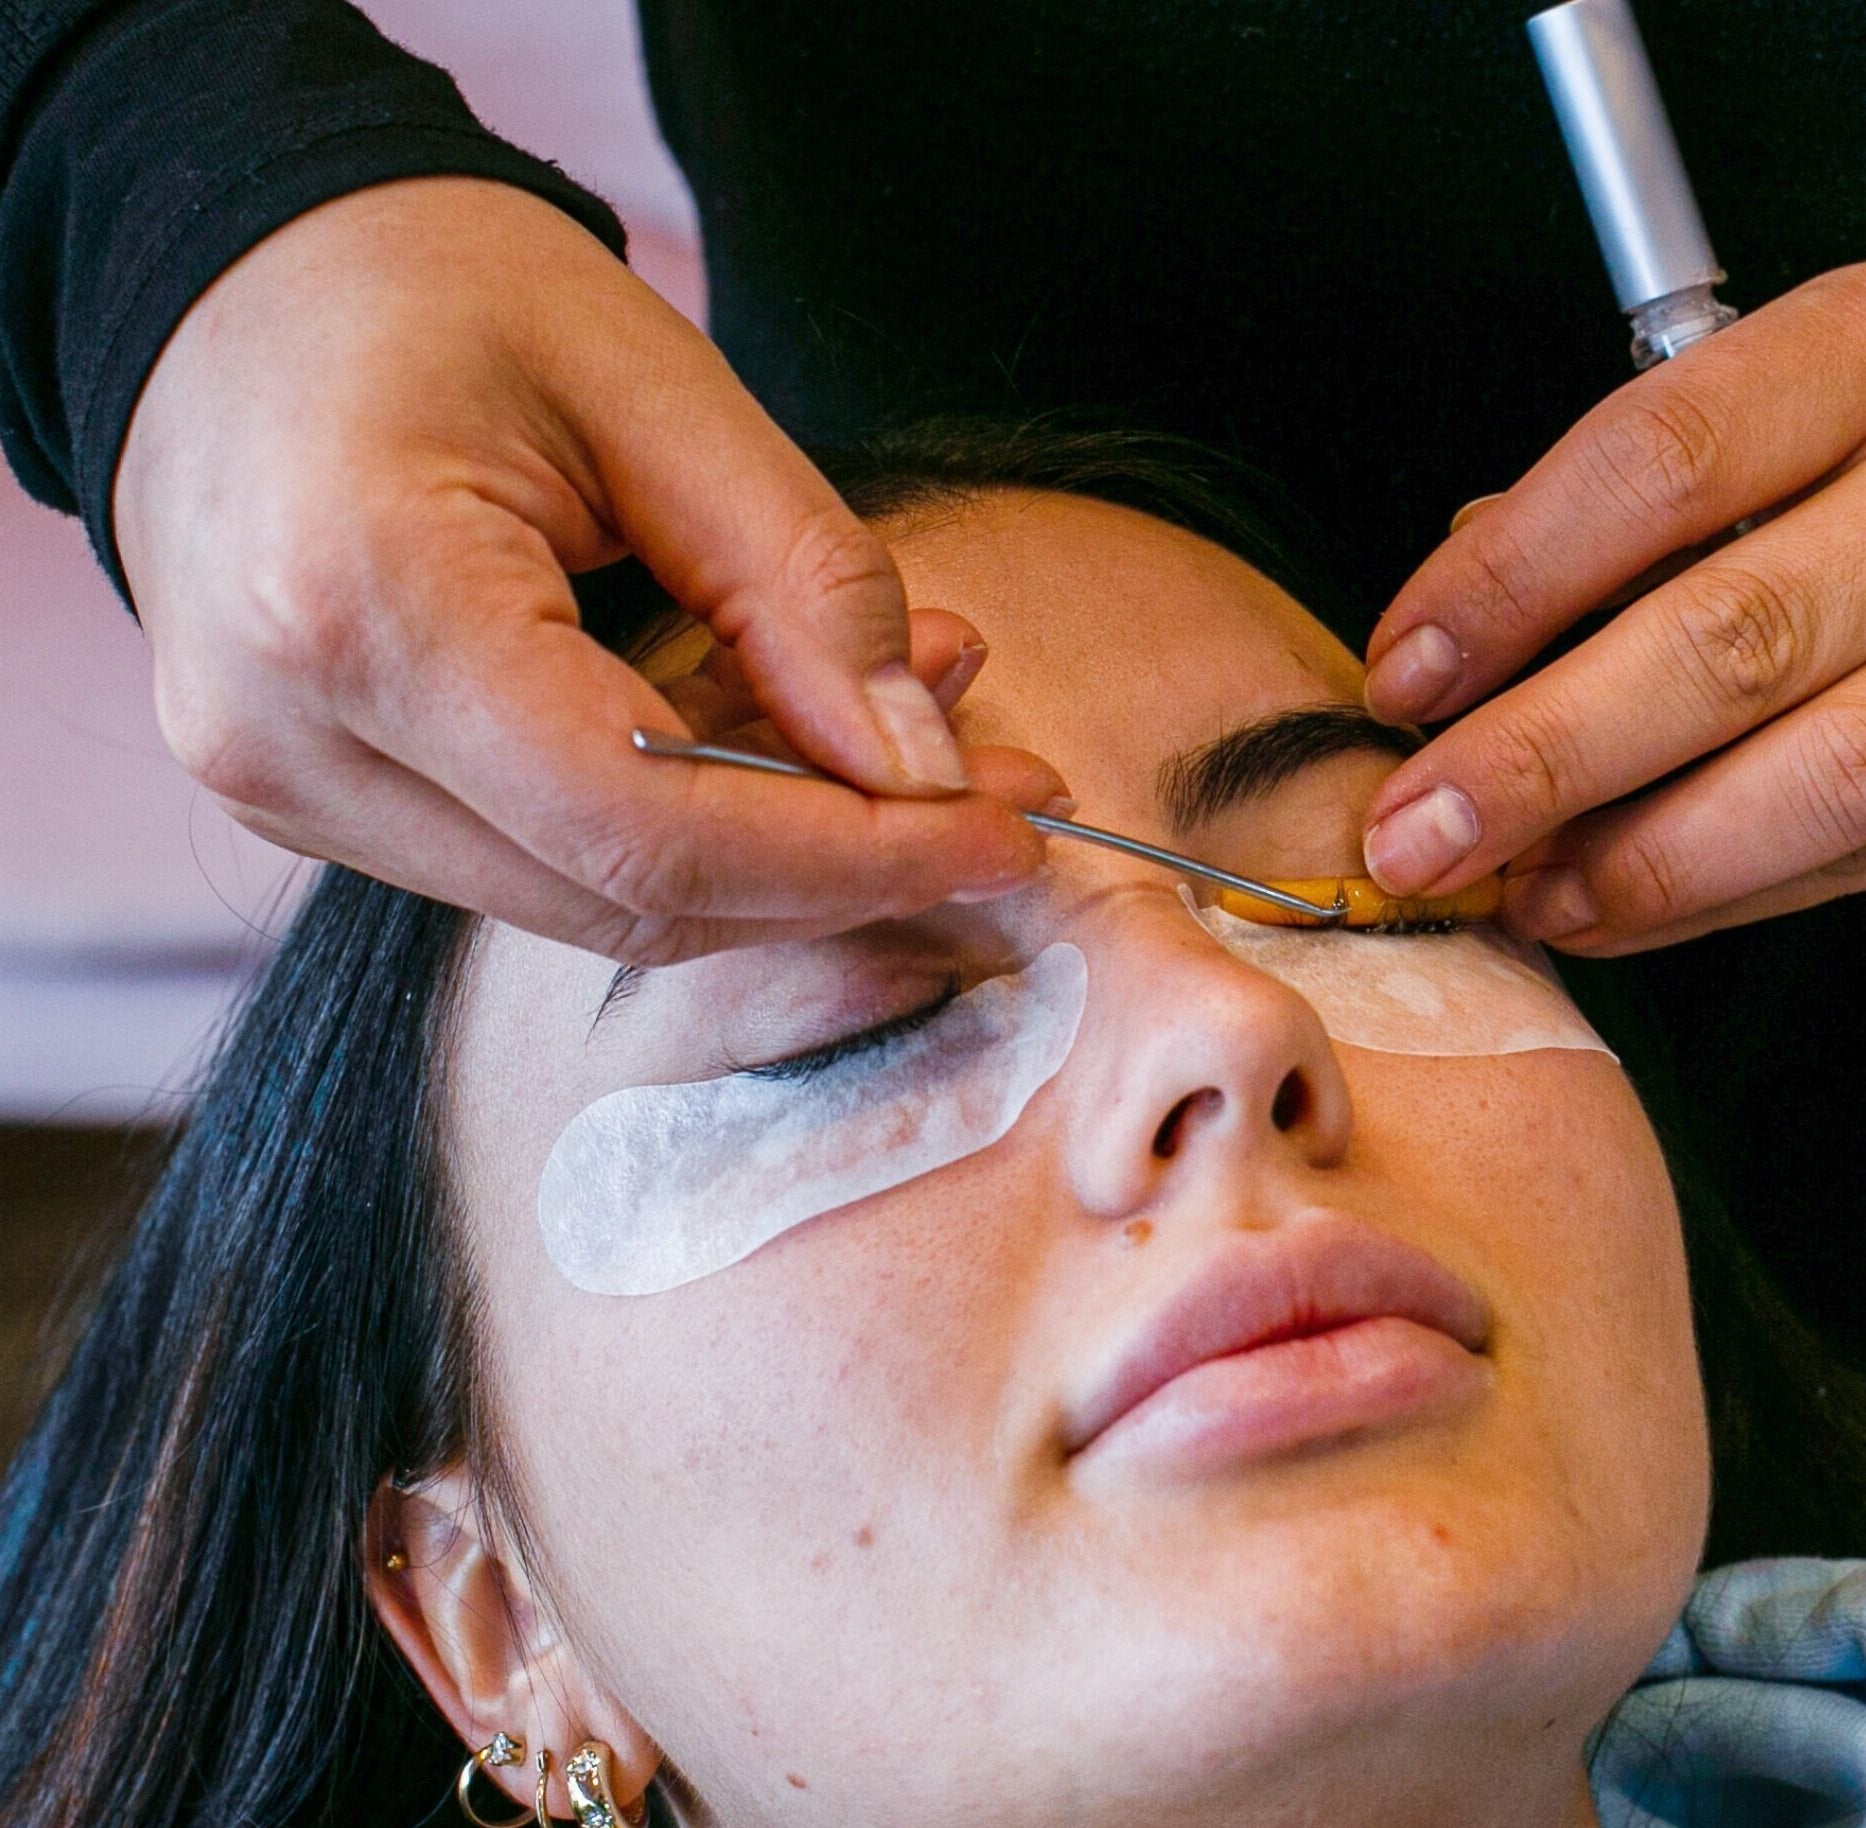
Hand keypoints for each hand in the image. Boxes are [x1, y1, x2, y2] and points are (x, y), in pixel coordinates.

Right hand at [114, 178, 1065, 963]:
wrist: (242, 272)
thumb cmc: (439, 287)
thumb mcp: (661, 388)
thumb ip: (809, 590)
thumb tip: (926, 777)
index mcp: (359, 604)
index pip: (645, 828)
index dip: (849, 859)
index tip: (1005, 835)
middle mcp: (287, 736)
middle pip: (625, 896)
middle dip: (839, 868)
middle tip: (999, 798)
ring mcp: (283, 786)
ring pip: (592, 901)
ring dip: (779, 851)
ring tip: (920, 740)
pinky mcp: (316, 799)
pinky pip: (543, 858)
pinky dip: (690, 823)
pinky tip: (791, 730)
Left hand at [1357, 260, 1865, 953]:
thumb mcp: (1828, 389)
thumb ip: (1660, 484)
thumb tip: (1466, 594)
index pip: (1660, 460)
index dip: (1509, 583)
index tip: (1403, 672)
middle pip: (1725, 635)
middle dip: (1541, 751)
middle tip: (1415, 830)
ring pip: (1814, 769)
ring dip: (1637, 855)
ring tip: (1518, 894)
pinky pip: (1864, 851)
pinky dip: (1720, 895)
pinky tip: (1612, 913)